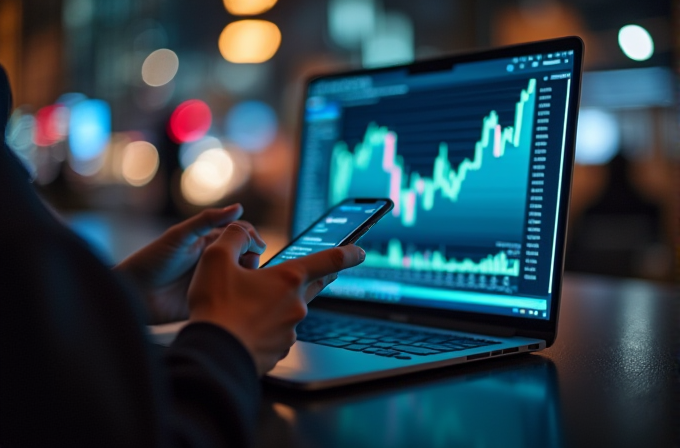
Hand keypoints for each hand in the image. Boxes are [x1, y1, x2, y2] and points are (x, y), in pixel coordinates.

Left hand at [114, 204, 265, 323]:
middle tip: (249, 263)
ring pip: (242, 279)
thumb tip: (239, 208)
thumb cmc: (152, 260)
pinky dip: (240, 298)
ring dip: (249, 278)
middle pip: (245, 256)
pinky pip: (231, 300)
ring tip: (245, 280)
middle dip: (253, 257)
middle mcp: (215, 262)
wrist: (134, 293)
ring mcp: (214, 282)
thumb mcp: (180, 235)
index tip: (257, 245)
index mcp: (210, 243)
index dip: (251, 237)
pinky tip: (240, 297)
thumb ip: (207, 220)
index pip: (240, 235)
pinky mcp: (211, 302)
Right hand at [188, 223, 365, 375]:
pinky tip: (243, 328)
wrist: (212, 356)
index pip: (329, 260)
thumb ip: (234, 237)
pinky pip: (276, 334)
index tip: (360, 251)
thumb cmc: (215, 307)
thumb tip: (244, 233)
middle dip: (313, 278)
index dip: (348, 253)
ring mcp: (289, 332)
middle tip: (307, 273)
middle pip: (313, 286)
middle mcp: (296, 306)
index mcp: (289, 279)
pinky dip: (264, 328)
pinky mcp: (279, 353)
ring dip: (275, 305)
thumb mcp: (216, 258)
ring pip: (289, 311)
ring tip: (244, 306)